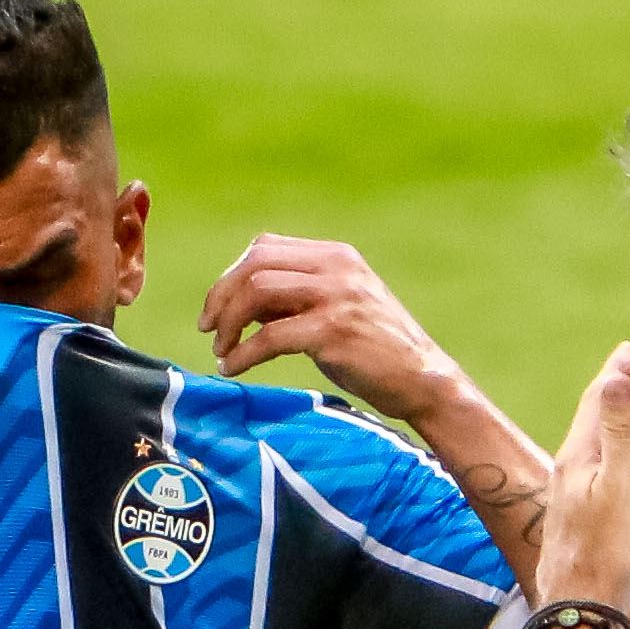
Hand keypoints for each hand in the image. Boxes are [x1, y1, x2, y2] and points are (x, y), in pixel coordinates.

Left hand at [199, 234, 469, 424]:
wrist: (421, 379)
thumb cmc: (372, 349)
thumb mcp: (333, 309)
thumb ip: (291, 298)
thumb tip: (236, 304)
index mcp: (335, 256)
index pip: (264, 248)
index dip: (230, 277)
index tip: (216, 310)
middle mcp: (336, 268)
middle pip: (253, 265)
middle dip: (220, 298)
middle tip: (208, 330)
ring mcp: (336, 297)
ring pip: (256, 293)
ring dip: (228, 324)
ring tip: (222, 351)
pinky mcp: (334, 331)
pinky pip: (268, 336)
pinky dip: (241, 353)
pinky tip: (233, 368)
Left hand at [535, 342, 629, 607]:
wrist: (583, 609)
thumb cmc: (604, 550)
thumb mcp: (616, 484)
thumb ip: (617, 430)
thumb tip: (616, 377)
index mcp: (578, 458)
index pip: (598, 402)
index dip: (616, 374)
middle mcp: (576, 474)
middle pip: (612, 426)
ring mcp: (584, 500)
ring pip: (620, 456)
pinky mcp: (595, 524)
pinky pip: (622, 489)